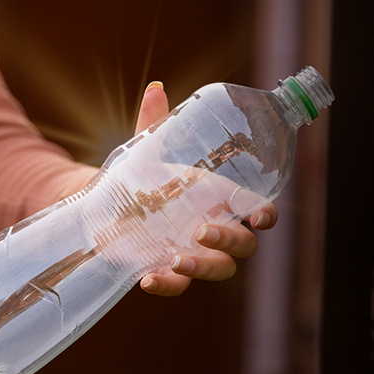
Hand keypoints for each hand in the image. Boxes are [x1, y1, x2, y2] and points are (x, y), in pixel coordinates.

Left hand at [133, 81, 277, 296]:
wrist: (107, 204)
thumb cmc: (143, 176)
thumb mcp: (148, 151)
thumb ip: (155, 123)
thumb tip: (155, 87)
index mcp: (219, 199)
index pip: (258, 212)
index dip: (265, 216)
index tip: (259, 216)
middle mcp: (213, 229)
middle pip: (243, 246)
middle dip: (229, 240)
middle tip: (202, 231)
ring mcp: (192, 252)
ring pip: (217, 269)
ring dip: (202, 267)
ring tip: (176, 259)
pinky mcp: (165, 270)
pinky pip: (176, 286)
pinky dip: (166, 285)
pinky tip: (147, 281)